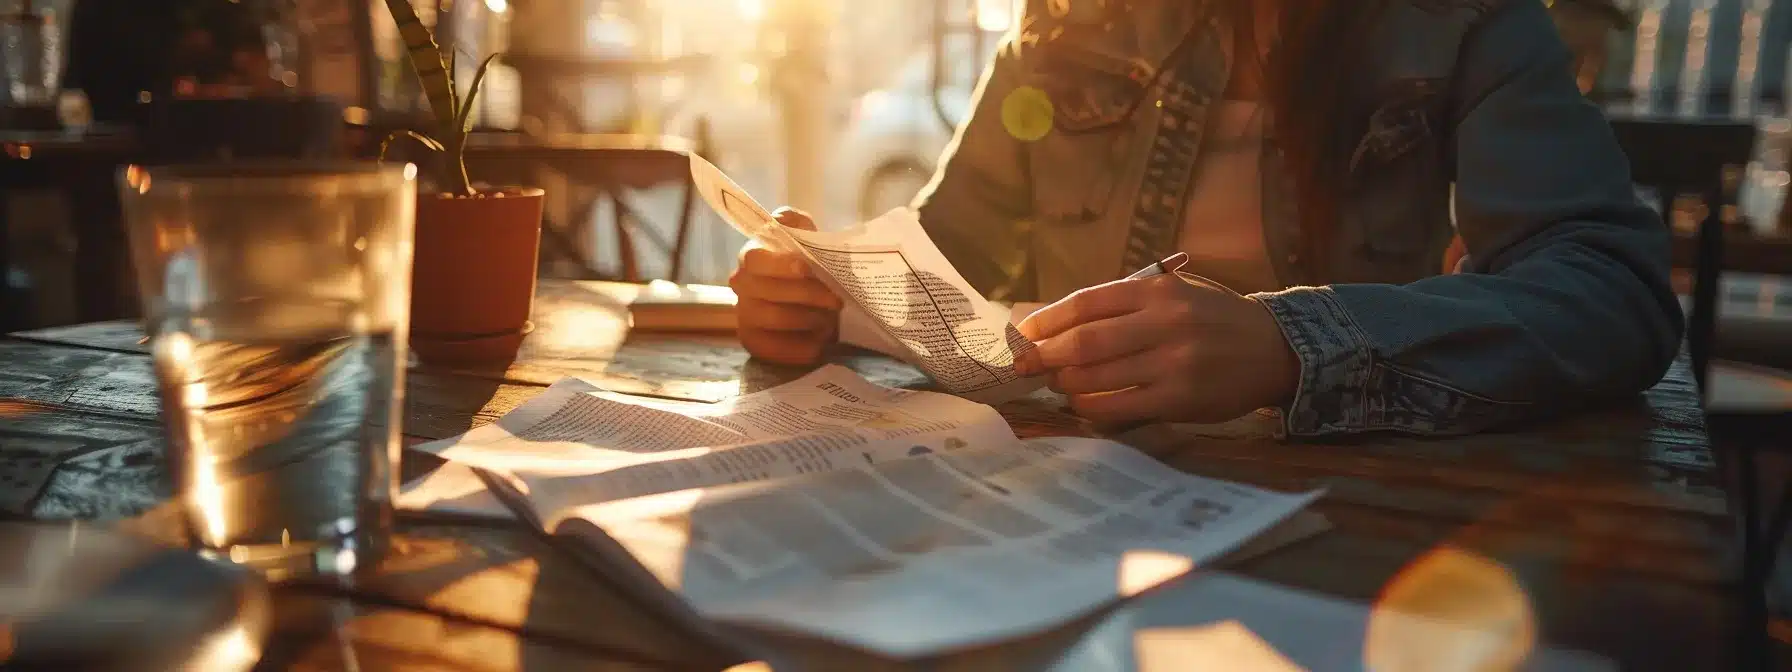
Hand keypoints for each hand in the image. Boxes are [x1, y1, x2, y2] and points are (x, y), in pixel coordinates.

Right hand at [728, 208, 842, 364]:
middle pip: (769, 292)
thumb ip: (796, 223)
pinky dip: (804, 345)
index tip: (806, 268)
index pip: (754, 259)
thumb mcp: (805, 235)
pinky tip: (820, 339)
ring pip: (776, 320)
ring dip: (810, 319)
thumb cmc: (808, 262)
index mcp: (751, 256)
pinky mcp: (754, 343)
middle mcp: (741, 286)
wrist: (813, 295)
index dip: (779, 264)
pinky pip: (778, 349)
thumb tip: (785, 220)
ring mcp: (744, 316)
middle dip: (808, 295)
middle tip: (837, 299)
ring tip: (830, 318)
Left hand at [1014, 274, 1299, 426]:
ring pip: (1098, 375)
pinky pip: (1121, 406)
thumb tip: (1060, 324)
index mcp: (1157, 290)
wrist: (1273, 348)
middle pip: (1085, 341)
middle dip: (1045, 355)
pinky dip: (1092, 407)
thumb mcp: (1176, 292)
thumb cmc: (1213, 317)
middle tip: (1023, 364)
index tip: (1023, 333)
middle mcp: (1164, 322)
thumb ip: (1126, 303)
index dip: (1047, 320)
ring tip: (1055, 382)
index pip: (1086, 303)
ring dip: (1066, 382)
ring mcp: (1173, 362)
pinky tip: (1081, 404)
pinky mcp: (1180, 398)